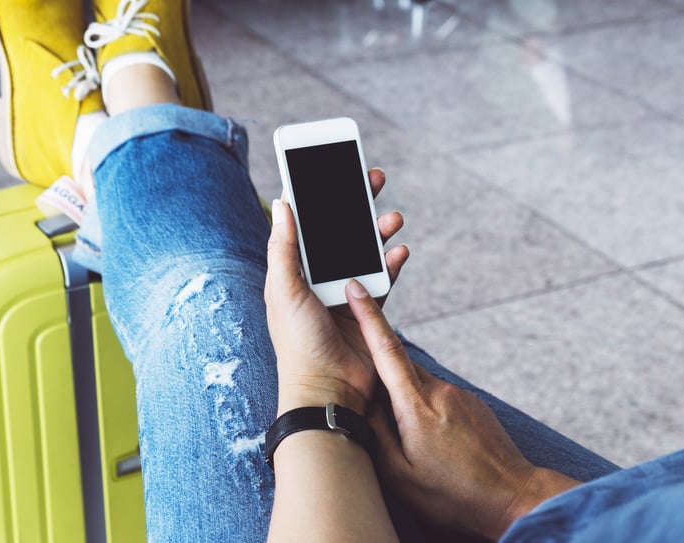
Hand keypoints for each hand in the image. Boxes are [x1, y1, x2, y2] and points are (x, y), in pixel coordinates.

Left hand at [264, 168, 408, 415]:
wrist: (328, 390)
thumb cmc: (298, 344)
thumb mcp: (284, 290)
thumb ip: (284, 247)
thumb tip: (283, 203)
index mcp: (292, 271)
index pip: (303, 223)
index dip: (315, 195)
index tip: (329, 168)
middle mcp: (316, 278)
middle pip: (338, 231)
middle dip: (355, 204)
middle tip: (372, 178)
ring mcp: (343, 292)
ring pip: (364, 249)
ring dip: (377, 230)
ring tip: (392, 217)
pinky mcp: (367, 308)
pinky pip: (383, 276)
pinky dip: (391, 261)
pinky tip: (399, 249)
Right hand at [345, 288, 581, 539]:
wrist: (514, 498)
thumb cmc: (453, 494)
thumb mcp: (400, 474)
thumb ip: (375, 433)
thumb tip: (361, 403)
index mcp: (416, 405)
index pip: (386, 349)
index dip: (368, 316)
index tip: (356, 288)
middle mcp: (440, 391)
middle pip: (399, 366)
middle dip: (378, 374)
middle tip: (366, 400)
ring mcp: (460, 395)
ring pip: (418, 386)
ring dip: (404, 402)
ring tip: (410, 442)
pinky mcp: (473, 403)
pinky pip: (437, 398)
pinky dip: (425, 412)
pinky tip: (434, 444)